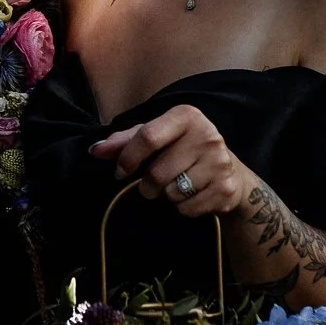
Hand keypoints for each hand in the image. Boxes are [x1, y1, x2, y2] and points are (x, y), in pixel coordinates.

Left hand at [89, 104, 250, 217]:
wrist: (231, 173)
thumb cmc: (184, 150)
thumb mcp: (158, 137)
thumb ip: (125, 141)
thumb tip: (94, 150)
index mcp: (187, 115)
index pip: (148, 137)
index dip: (128, 158)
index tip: (120, 172)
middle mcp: (207, 135)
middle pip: (157, 172)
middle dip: (147, 185)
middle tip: (153, 183)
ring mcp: (219, 162)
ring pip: (171, 193)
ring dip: (166, 196)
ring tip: (177, 185)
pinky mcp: (224, 189)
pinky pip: (186, 208)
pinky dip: (182, 208)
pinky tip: (192, 195)